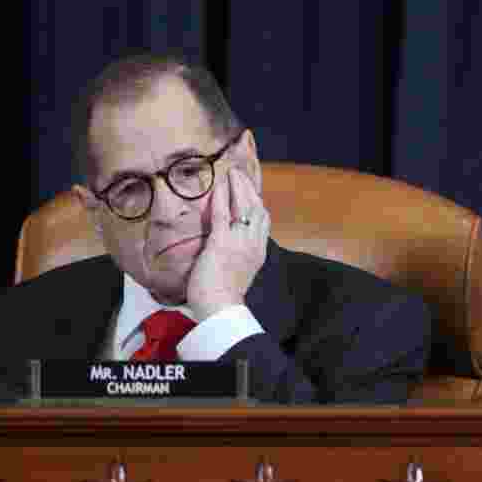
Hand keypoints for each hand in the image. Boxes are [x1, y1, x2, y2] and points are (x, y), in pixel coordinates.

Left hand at [187, 166, 269, 320]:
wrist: (220, 309)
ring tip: (231, 173)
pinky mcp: (221, 243)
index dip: (257, 202)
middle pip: (256, 209)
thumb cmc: (224, 297)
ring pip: (243, 207)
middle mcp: (253, 244)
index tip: (250, 190)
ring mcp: (239, 242)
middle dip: (248, 189)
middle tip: (239, 174)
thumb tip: (231, 245)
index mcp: (258, 252)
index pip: (263, 221)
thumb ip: (239, 255)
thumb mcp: (239, 272)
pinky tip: (218, 184)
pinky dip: (221, 197)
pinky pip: (223, 214)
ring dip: (237, 187)